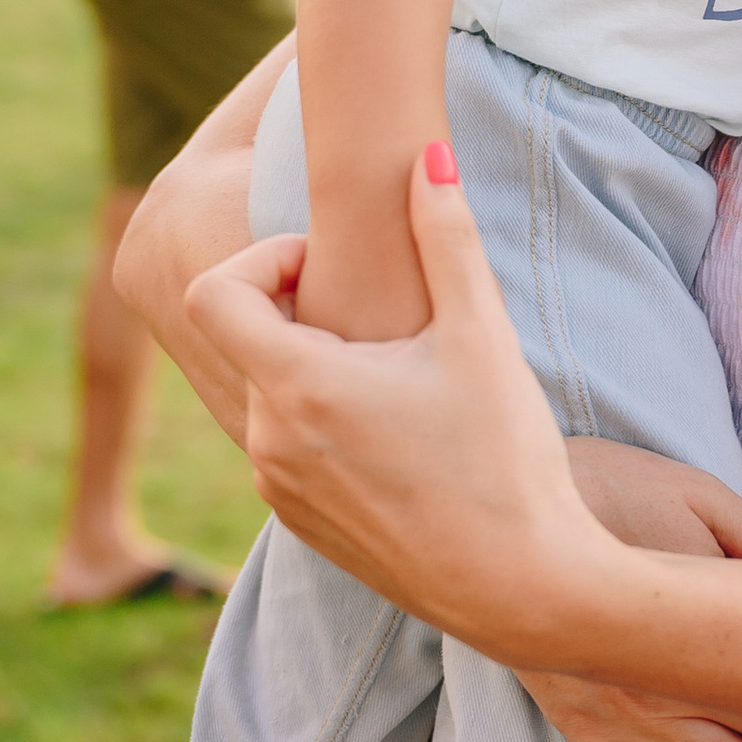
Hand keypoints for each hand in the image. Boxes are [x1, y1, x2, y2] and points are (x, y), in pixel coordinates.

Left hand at [184, 170, 741, 741]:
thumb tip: (426, 152)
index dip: (264, 260)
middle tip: (386, 319)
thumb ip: (445, 236)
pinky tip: (401, 433)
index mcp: (299, 387)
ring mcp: (278, 491)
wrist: (526, 590)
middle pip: (245, 339)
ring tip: (401, 378)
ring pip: (267, 393)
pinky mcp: (300, 526)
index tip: (328, 268)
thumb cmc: (506, 461)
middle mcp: (268, 441)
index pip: (215, 291)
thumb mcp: (481, 336)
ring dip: (315, 368)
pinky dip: (322, 420)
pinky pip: (285, 447)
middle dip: (302, 310)